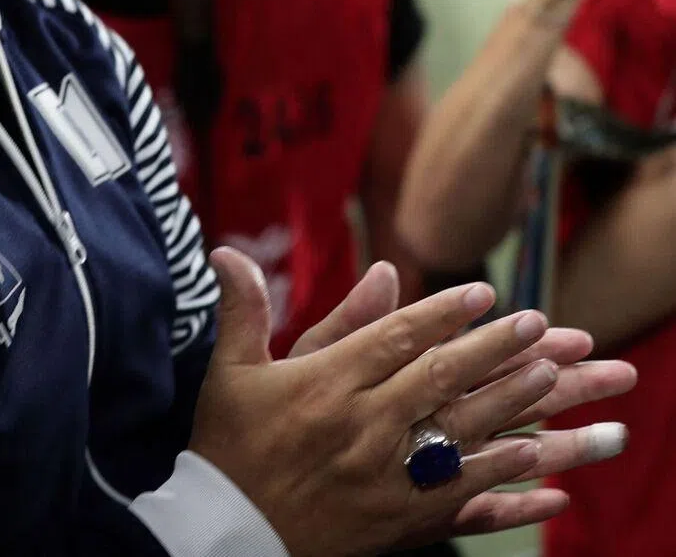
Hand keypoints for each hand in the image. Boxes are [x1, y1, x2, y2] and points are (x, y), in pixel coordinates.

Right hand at [190, 249, 636, 556]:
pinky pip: (461, 493)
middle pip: (439, 378)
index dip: (442, 314)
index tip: (483, 293)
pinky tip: (536, 458)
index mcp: (324, 384)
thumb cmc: (230, 444)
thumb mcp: (232, 370)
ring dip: (511, 401)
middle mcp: (362, 425)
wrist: (231, 533)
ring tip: (552, 374)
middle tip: (537, 323)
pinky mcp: (399, 518)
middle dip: (493, 347)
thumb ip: (242, 307)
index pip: (394, 339)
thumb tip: (226, 249)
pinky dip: (501, 475)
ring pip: (460, 431)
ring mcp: (385, 475)